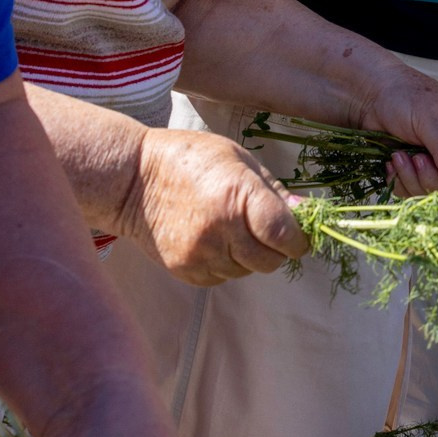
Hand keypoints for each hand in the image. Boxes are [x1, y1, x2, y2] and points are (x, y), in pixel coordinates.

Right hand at [127, 128, 310, 282]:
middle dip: (276, 249)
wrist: (131, 180)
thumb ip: (274, 190)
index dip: (298, 239)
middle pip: (269, 261)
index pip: (283, 235)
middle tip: (267, 231)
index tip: (299, 235)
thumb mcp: (237, 159)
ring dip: (250, 256)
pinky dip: (227, 263)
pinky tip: (214, 239)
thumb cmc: (189, 158)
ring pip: (247, 271)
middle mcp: (220, 230)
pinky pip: (222, 277)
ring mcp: (200, 254)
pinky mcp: (185, 270)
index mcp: (237, 196)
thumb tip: (305, 212)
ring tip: (232, 228)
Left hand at [352, 58, 437, 195]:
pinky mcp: (410, 171)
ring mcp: (431, 164)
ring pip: (430, 191)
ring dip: (410, 178)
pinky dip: (398, 181)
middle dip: (431, 178)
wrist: (371, 95)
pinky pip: (409, 191)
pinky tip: (391, 161)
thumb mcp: (431, 119)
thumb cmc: (407, 96)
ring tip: (398, 155)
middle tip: (416, 157)